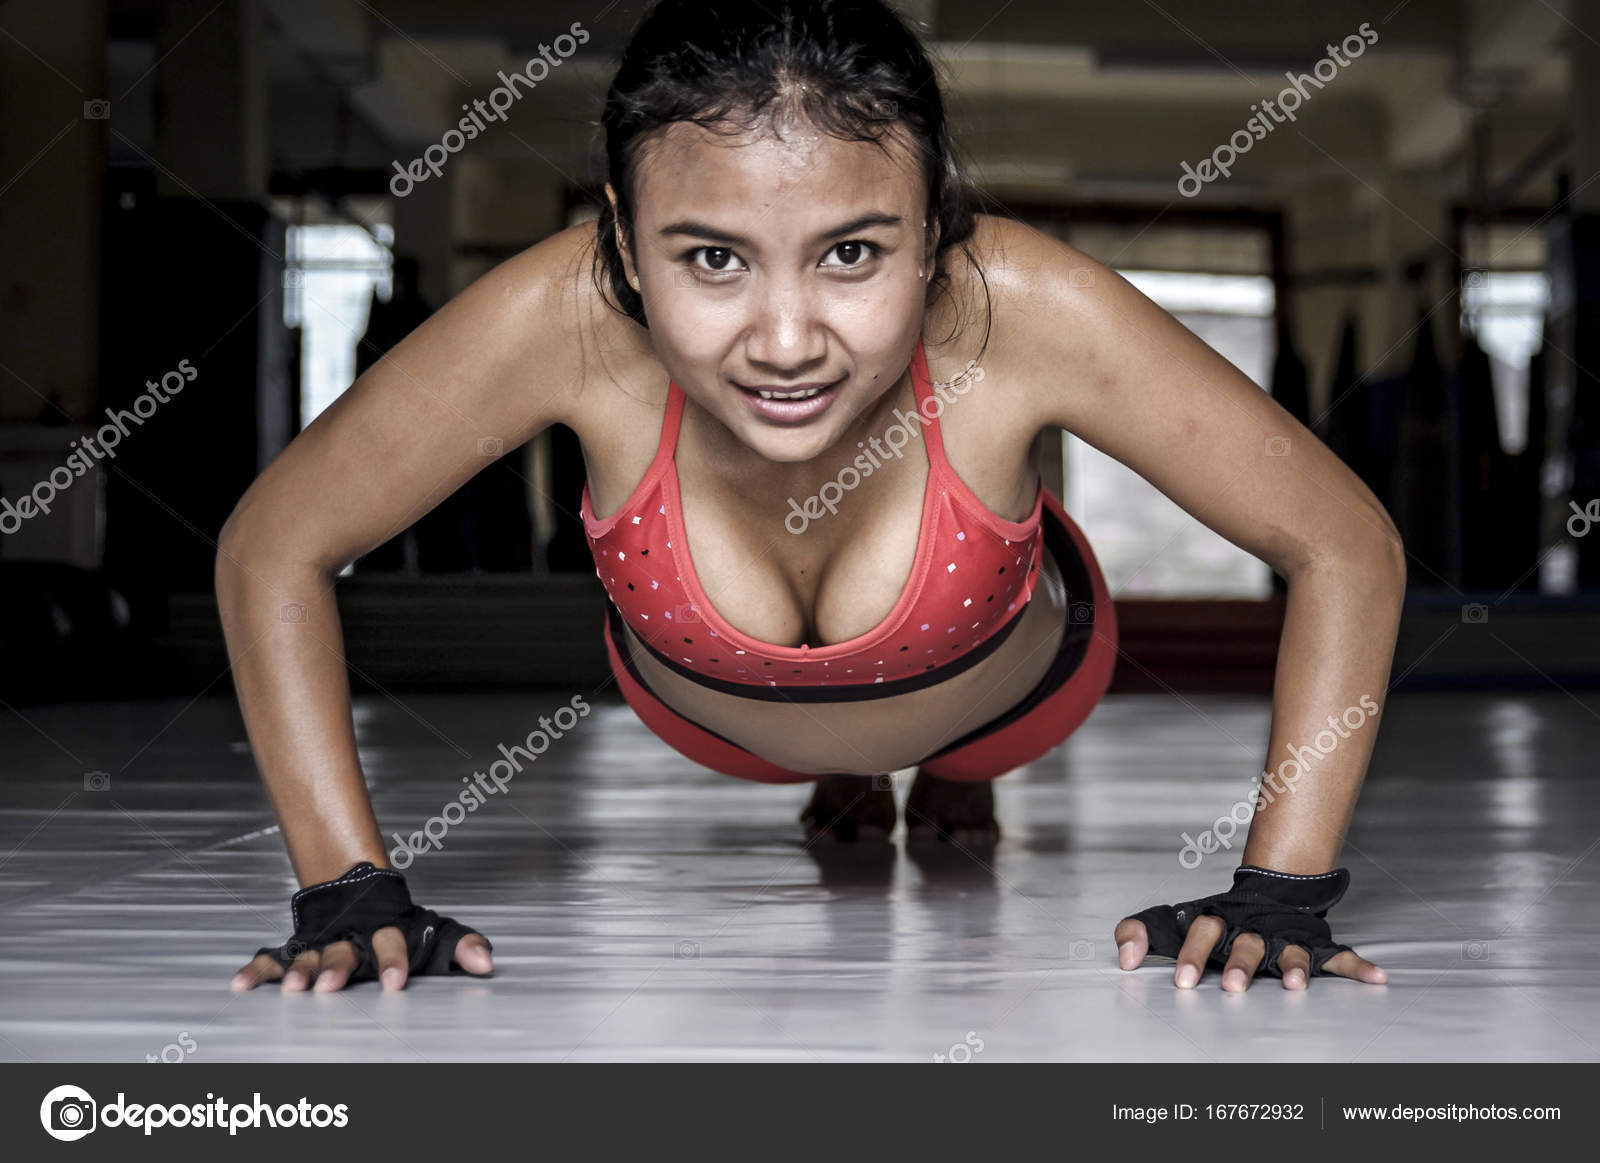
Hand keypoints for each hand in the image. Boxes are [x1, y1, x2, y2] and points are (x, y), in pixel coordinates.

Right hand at [230, 928, 493, 993]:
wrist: (358, 887)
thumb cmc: (401, 921)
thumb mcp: (436, 931)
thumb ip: (461, 945)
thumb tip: (487, 963)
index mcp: (385, 931)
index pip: (393, 943)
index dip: (394, 962)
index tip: (395, 985)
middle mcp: (351, 937)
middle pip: (343, 952)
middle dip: (337, 969)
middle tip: (332, 988)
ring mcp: (320, 942)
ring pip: (307, 956)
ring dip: (299, 972)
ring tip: (291, 990)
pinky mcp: (295, 948)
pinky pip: (272, 958)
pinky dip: (256, 970)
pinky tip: (241, 985)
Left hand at [1112, 864, 1386, 991]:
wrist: (1267, 889)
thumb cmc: (1210, 917)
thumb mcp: (1168, 919)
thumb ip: (1137, 932)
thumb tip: (1123, 957)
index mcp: (1216, 920)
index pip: (1201, 933)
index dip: (1193, 955)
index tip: (1184, 983)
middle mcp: (1252, 929)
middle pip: (1246, 946)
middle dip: (1241, 966)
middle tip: (1234, 989)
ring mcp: (1285, 936)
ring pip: (1291, 953)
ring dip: (1295, 968)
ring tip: (1294, 987)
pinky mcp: (1316, 944)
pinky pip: (1339, 956)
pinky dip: (1359, 967)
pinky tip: (1378, 978)